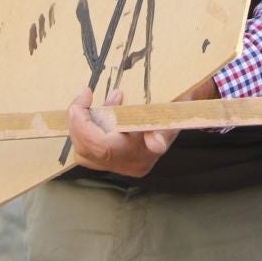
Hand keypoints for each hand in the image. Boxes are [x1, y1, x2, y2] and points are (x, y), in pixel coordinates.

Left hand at [66, 78, 216, 177]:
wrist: (182, 114)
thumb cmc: (176, 109)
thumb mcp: (174, 114)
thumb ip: (165, 129)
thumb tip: (155, 143)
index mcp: (141, 157)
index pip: (102, 148)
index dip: (85, 124)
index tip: (85, 96)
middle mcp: (128, 165)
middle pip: (87, 151)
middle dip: (79, 122)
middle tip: (85, 95)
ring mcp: (120, 165)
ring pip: (83, 152)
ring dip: (82, 125)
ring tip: (94, 101)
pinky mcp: (113, 159)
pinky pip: (87, 150)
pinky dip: (86, 129)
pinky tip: (97, 111)